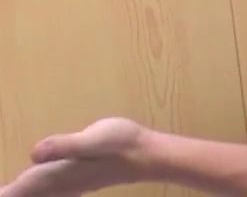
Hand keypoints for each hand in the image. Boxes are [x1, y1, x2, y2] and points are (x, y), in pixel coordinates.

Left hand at [1, 117, 150, 195]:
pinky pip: (45, 194)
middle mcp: (57, 185)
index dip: (7, 191)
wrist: (147, 156)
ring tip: (8, 189)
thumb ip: (66, 146)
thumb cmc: (122, 144)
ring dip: (21, 192)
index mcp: (56, 174)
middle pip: (26, 194)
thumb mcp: (95, 139)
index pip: (20, 188)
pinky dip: (32, 192)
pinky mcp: (73, 182)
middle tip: (1, 187)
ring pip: (36, 195)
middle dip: (11, 192)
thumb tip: (34, 154)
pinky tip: (34, 189)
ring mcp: (66, 186)